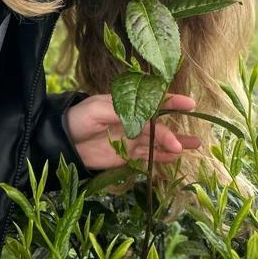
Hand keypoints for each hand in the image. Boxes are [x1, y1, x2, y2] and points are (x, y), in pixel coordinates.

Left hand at [64, 93, 201, 170]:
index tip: (190, 104)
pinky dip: (161, 157)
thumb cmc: (79, 118)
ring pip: (158, 141)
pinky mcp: (126, 156)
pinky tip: (174, 158)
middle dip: (174, 132)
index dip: (173, 101)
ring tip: (194, 147)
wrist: (63, 142)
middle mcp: (134, 120)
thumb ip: (122, 111)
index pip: (154, 100)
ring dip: (175, 144)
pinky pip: (148, 156)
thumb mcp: (98, 109)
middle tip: (189, 141)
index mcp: (128, 104)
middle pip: (159, 125)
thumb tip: (146, 117)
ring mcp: (131, 138)